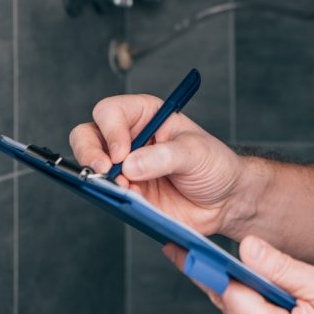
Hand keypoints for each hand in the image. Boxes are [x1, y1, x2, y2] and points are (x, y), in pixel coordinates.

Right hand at [70, 94, 241, 235]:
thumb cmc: (214, 164)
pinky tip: (130, 200)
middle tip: (105, 171)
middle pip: (88, 135)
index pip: (111, 112)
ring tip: (123, 188)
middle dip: (90, 153)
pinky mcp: (126, 193)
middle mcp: (129, 137)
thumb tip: (130, 165)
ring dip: (99, 178)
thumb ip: (165, 156)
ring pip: (89, 166)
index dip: (111, 130)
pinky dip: (111, 198)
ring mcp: (124, 167)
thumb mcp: (196, 152)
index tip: (122, 153)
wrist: (225, 200)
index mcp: (146, 115)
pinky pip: (105, 194)